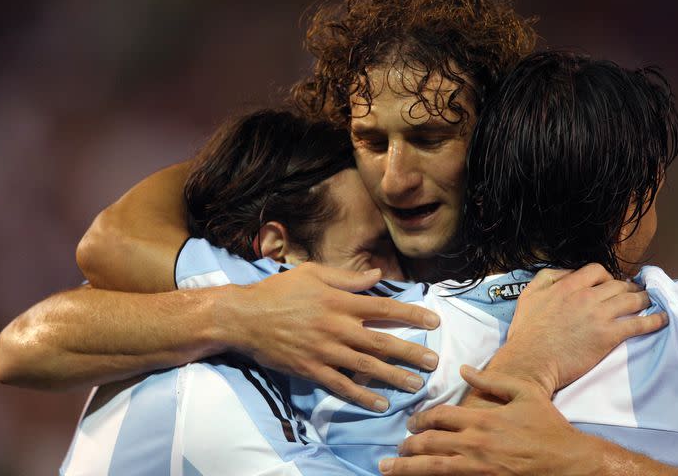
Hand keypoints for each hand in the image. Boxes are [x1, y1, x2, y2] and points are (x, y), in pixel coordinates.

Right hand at [226, 262, 439, 410]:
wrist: (244, 317)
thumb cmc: (279, 290)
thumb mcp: (313, 273)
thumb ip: (347, 276)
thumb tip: (377, 275)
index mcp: (340, 301)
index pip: (384, 309)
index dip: (412, 315)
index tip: (434, 321)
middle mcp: (337, 327)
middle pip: (382, 342)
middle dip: (411, 352)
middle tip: (433, 361)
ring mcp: (325, 351)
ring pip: (367, 367)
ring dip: (394, 377)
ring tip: (416, 384)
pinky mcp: (311, 370)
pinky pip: (341, 386)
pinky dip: (362, 397)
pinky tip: (380, 404)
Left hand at [381, 367, 597, 475]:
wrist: (570, 461)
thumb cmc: (548, 426)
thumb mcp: (524, 393)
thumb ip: (492, 380)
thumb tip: (464, 369)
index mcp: (481, 419)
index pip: (439, 417)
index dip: (420, 419)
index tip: (411, 425)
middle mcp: (475, 444)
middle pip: (429, 444)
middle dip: (407, 447)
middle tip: (396, 450)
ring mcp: (478, 468)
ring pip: (433, 468)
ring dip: (407, 468)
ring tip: (390, 469)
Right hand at [486, 263, 667, 394]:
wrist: (530, 362)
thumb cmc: (526, 333)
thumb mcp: (528, 296)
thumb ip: (546, 278)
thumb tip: (566, 273)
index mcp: (567, 286)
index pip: (596, 270)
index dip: (606, 276)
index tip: (609, 284)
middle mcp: (586, 296)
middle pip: (617, 284)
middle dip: (629, 287)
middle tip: (634, 292)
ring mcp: (599, 316)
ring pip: (631, 299)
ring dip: (644, 299)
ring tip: (650, 302)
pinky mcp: (608, 336)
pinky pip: (638, 323)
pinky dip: (654, 320)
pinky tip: (662, 319)